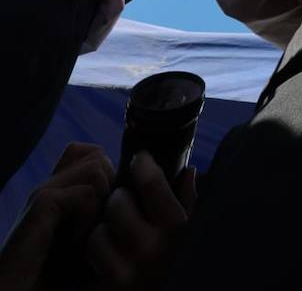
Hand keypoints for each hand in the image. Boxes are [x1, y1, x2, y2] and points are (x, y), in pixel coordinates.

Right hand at [0, 143, 113, 290]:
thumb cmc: (53, 278)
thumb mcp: (84, 241)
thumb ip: (100, 214)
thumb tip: (132, 199)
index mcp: (59, 189)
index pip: (93, 152)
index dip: (109, 174)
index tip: (106, 211)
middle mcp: (51, 184)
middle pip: (99, 156)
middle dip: (109, 188)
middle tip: (96, 227)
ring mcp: (44, 191)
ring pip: (97, 168)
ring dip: (100, 205)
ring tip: (86, 237)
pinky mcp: (41, 204)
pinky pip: (86, 193)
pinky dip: (89, 220)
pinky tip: (75, 244)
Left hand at [86, 153, 195, 290]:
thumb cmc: (181, 266)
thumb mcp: (193, 236)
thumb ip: (190, 205)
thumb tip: (189, 171)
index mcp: (178, 229)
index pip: (152, 181)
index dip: (142, 164)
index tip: (139, 160)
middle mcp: (154, 248)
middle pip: (119, 202)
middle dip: (118, 201)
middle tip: (122, 206)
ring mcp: (128, 270)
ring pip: (99, 229)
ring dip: (104, 229)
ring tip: (115, 236)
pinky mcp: (110, 286)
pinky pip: (93, 253)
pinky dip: (97, 252)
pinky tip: (107, 256)